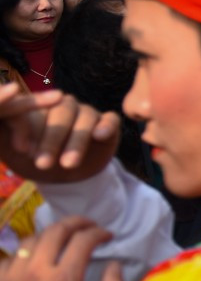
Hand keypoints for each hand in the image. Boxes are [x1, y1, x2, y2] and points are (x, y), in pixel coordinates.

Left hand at [0, 84, 120, 180]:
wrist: (60, 177)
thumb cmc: (32, 160)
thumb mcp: (12, 150)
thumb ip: (4, 133)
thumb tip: (4, 118)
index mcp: (36, 105)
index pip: (32, 106)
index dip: (27, 127)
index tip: (22, 150)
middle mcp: (61, 103)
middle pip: (59, 113)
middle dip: (51, 139)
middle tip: (44, 163)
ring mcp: (86, 111)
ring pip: (84, 117)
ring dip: (76, 140)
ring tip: (68, 163)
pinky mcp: (108, 121)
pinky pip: (110, 119)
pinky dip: (106, 126)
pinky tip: (99, 136)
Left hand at [0, 217, 122, 280]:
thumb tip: (113, 265)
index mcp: (64, 280)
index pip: (83, 240)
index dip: (99, 233)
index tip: (107, 236)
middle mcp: (34, 273)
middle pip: (54, 231)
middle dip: (75, 223)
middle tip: (87, 226)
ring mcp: (10, 279)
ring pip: (28, 242)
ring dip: (48, 237)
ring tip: (59, 242)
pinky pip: (7, 260)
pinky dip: (22, 255)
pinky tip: (31, 262)